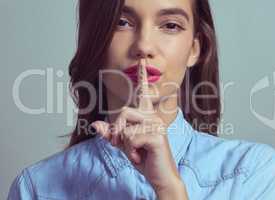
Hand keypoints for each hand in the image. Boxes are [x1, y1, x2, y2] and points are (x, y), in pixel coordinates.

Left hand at [91, 59, 183, 192]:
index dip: (143, 77)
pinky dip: (130, 151)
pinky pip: (130, 138)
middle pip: (123, 112)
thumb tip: (95, 124)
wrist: (160, 176)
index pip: (144, 92)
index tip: (142, 61)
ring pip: (124, 127)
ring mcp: (156, 125)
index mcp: (147, 116)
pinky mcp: (156, 135)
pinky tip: (141, 156)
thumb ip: (111, 134)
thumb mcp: (124, 145)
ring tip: (136, 152)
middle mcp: (153, 116)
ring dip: (124, 145)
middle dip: (116, 131)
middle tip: (121, 145)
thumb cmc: (144, 158)